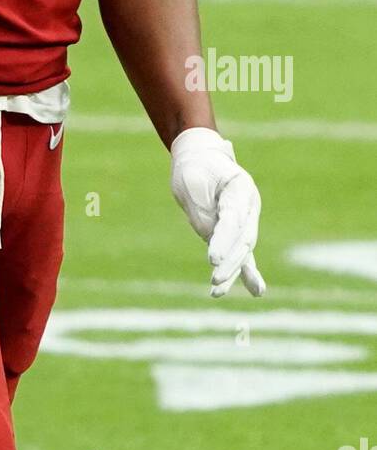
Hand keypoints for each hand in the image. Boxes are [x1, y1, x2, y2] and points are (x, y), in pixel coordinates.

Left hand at [170, 127, 265, 297]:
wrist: (200, 158)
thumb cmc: (195, 167)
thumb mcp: (192, 181)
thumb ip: (202, 210)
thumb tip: (209, 237)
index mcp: (240, 187)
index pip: (233, 219)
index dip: (224, 240)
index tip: (213, 258)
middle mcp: (248, 206)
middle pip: (242, 239)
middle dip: (230, 261)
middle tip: (214, 278)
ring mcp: (246, 221)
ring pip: (243, 250)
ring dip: (232, 271)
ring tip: (217, 290)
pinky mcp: (238, 234)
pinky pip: (243, 255)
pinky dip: (246, 274)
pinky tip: (257, 291)